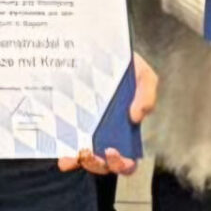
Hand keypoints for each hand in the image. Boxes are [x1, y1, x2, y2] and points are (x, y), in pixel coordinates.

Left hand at [57, 52, 156, 174]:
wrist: (98, 47)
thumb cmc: (123, 64)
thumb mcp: (142, 74)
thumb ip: (147, 93)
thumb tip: (136, 116)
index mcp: (126, 129)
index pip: (128, 159)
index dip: (122, 163)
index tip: (112, 150)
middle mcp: (106, 135)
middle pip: (104, 164)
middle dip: (98, 164)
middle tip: (91, 152)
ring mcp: (87, 131)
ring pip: (84, 159)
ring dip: (81, 160)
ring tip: (77, 151)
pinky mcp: (69, 125)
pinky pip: (66, 145)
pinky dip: (66, 153)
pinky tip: (63, 152)